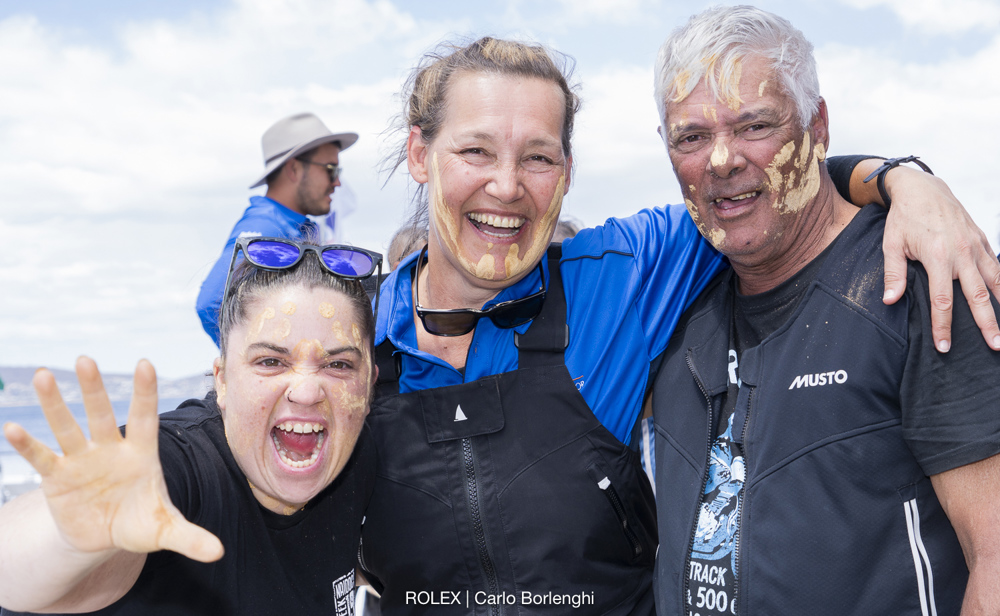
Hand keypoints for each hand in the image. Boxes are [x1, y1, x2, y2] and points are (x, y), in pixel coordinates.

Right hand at [2, 357, 223, 561]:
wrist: (104, 538)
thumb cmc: (139, 523)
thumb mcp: (164, 531)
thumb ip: (189, 537)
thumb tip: (218, 554)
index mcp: (142, 454)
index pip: (146, 418)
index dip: (145, 393)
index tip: (145, 363)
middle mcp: (111, 449)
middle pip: (102, 414)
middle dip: (94, 389)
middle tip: (85, 360)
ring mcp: (82, 460)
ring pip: (68, 426)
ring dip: (55, 404)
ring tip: (44, 375)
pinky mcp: (57, 477)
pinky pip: (42, 457)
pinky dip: (28, 444)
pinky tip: (12, 427)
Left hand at [881, 166, 999, 351]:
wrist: (922, 188)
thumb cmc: (903, 218)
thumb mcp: (891, 245)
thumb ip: (894, 274)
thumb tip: (890, 301)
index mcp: (938, 257)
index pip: (942, 301)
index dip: (943, 326)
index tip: (944, 346)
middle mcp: (962, 253)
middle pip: (977, 296)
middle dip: (987, 324)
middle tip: (994, 346)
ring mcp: (975, 245)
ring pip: (995, 281)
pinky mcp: (982, 239)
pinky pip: (997, 265)